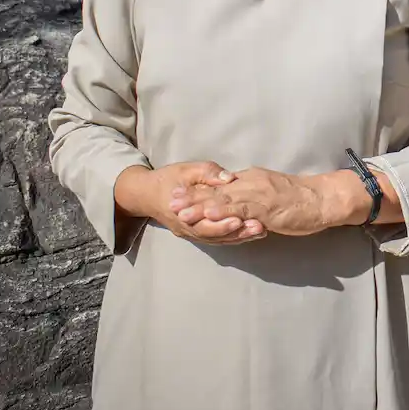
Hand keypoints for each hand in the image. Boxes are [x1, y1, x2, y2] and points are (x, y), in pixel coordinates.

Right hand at [117, 162, 265, 244]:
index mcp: (183, 212)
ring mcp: (192, 233)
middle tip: (259, 227)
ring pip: (218, 239)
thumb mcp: (187, 170)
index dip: (222, 223)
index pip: (204, 222)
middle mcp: (188, 227)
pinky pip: (217, 239)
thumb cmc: (169, 179)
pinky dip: (234, 237)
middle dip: (237, 232)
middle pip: (214, 235)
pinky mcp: (197, 234)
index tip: (241, 218)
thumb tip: (228, 177)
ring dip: (240, 237)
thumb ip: (208, 173)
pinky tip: (251, 233)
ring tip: (261, 231)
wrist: (147, 194)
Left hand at [172, 167, 365, 237]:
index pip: (220, 184)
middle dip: (193, 195)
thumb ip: (253, 198)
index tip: (179, 191)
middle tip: (171, 199)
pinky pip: (243, 209)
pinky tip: (210, 214)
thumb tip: (238, 205)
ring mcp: (259, 193)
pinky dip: (224, 210)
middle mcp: (251, 182)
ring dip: (201, 205)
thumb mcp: (271, 194)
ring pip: (225, 199)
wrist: (324, 199)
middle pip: (217, 189)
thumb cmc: (300, 200)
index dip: (198, 188)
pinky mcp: (267, 206)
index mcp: (252, 179)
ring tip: (182, 210)